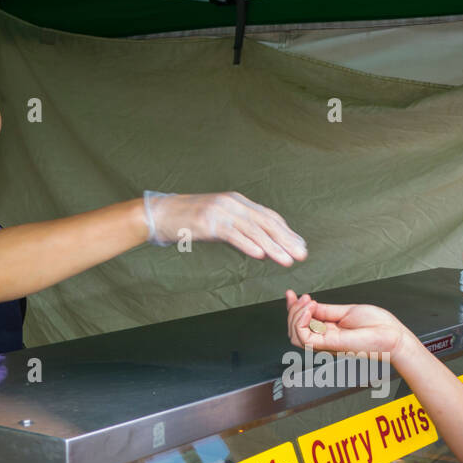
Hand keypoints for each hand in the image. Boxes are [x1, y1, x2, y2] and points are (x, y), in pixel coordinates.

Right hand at [143, 191, 307, 265]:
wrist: (159, 214)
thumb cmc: (189, 222)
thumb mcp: (219, 224)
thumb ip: (241, 232)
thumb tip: (263, 248)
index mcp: (237, 202)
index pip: (268, 217)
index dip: (286, 232)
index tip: (300, 245)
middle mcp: (232, 203)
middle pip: (266, 222)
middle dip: (286, 240)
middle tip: (302, 255)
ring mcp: (220, 211)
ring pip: (253, 230)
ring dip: (273, 246)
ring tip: (287, 260)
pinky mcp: (208, 222)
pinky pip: (233, 234)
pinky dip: (248, 245)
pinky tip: (261, 255)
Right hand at [285, 290, 408, 359]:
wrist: (392, 335)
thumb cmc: (378, 326)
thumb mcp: (347, 311)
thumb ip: (326, 310)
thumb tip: (310, 304)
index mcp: (329, 331)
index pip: (302, 324)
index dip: (293, 309)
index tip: (291, 294)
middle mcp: (325, 339)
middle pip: (294, 330)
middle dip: (292, 310)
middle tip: (303, 297)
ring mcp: (326, 343)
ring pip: (295, 335)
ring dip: (295, 315)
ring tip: (308, 302)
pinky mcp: (329, 345)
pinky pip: (303, 337)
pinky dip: (301, 321)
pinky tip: (310, 309)